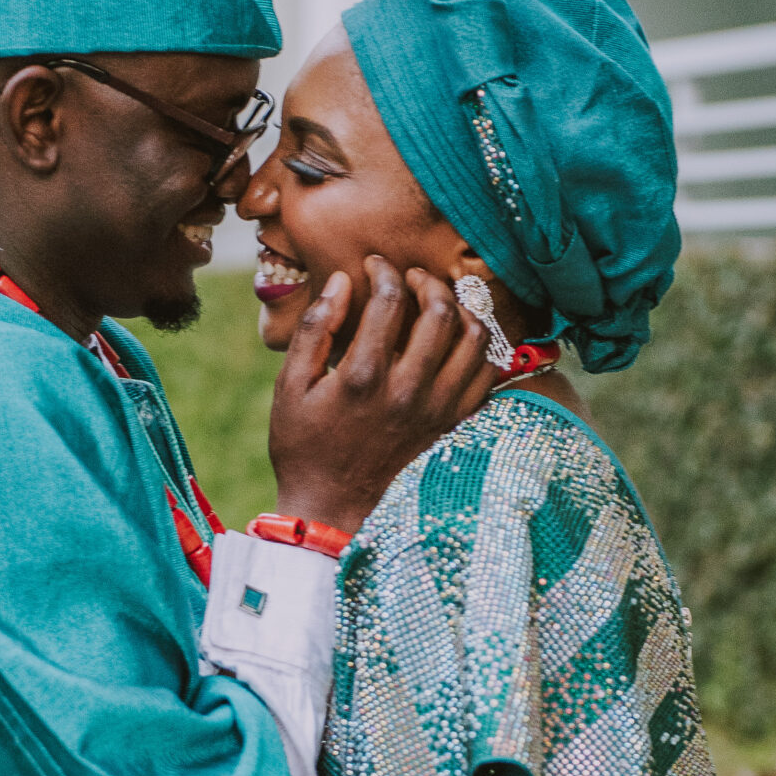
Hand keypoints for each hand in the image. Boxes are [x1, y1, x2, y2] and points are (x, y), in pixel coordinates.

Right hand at [268, 259, 493, 533]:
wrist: (332, 510)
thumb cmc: (304, 447)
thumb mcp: (290, 387)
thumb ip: (314, 329)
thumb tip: (342, 282)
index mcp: (363, 376)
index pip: (389, 299)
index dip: (383, 270)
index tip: (374, 266)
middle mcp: (407, 391)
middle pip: (440, 311)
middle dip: (427, 281)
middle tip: (411, 278)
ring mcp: (436, 410)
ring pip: (473, 339)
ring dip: (460, 309)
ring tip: (440, 302)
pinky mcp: (452, 426)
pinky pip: (485, 375)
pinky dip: (478, 348)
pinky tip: (457, 339)